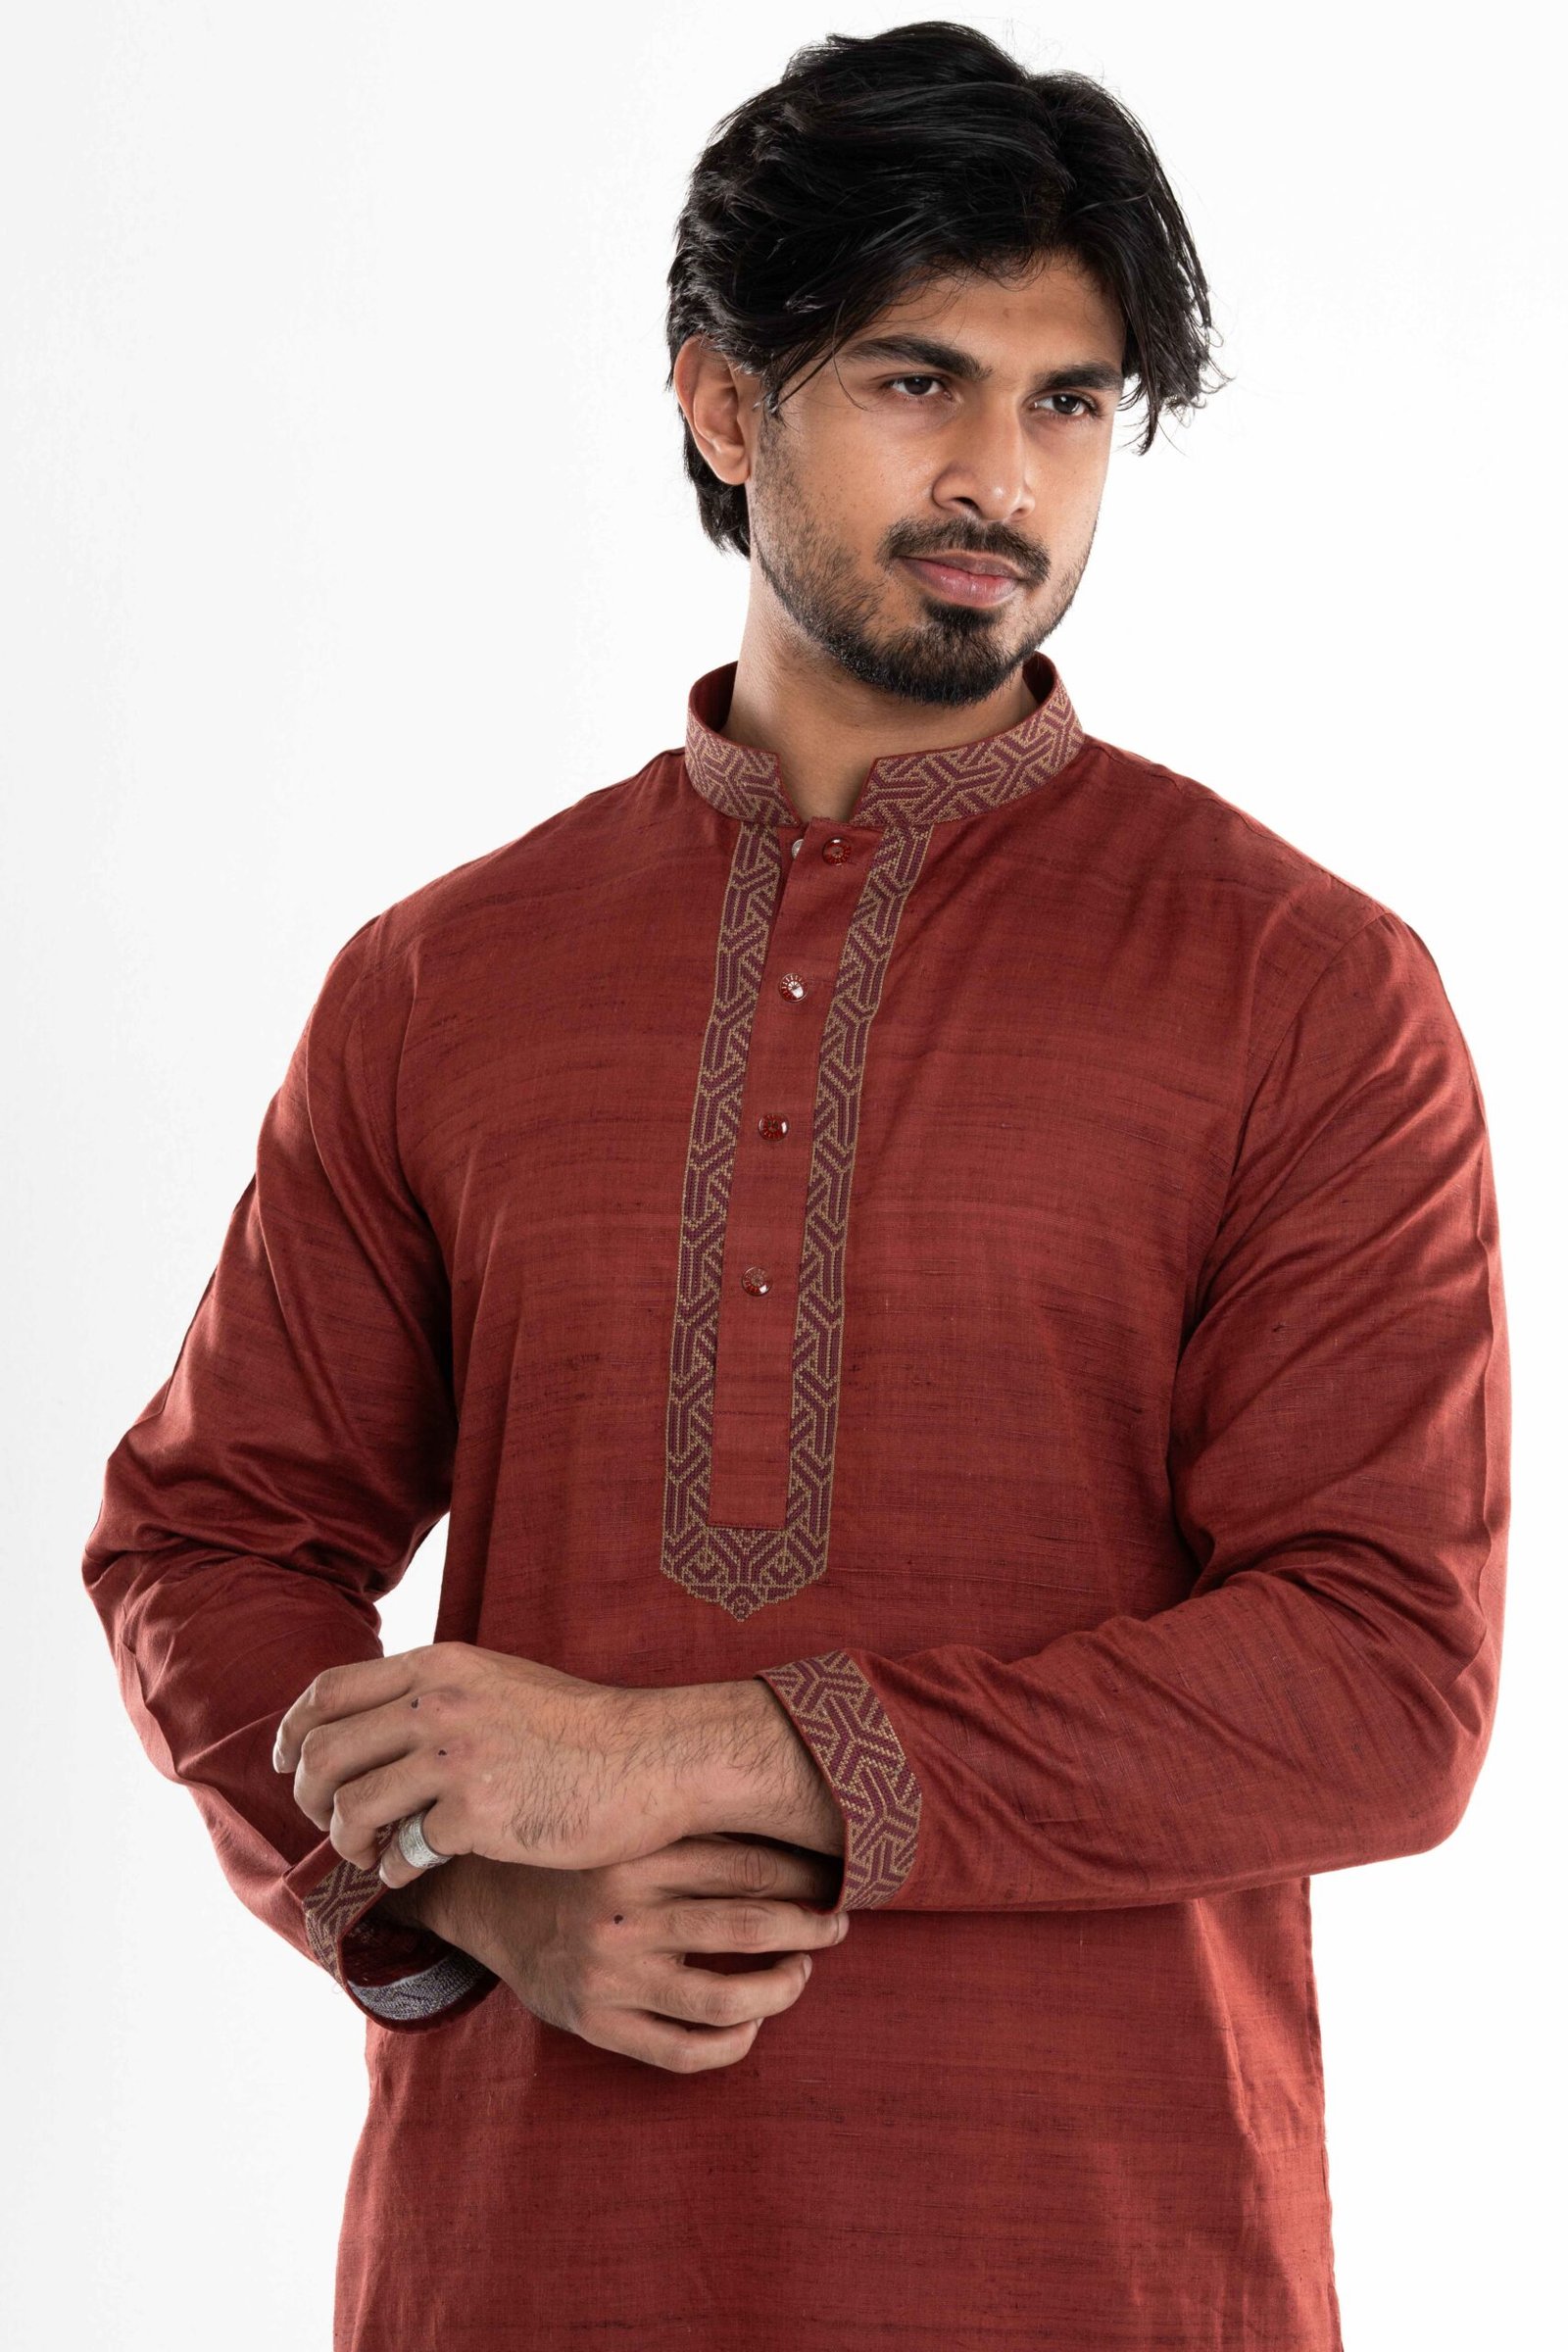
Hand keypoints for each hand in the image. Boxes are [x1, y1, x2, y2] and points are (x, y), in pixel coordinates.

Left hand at [273, 1642, 694, 1884]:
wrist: (650, 1758)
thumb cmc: (581, 1728)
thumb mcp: (501, 1682)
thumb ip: (439, 1694)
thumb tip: (375, 1723)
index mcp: (440, 1666)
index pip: (329, 1692)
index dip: (293, 1731)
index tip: (288, 1762)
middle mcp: (438, 1706)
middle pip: (323, 1754)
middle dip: (310, 1797)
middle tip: (330, 1820)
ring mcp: (456, 1761)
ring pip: (350, 1808)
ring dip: (347, 1840)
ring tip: (370, 1853)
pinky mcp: (477, 1817)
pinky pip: (402, 1852)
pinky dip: (395, 1869)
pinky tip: (414, 1870)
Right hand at [428, 1833, 850, 2073]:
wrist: (481, 1895)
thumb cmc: (578, 1852)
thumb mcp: (624, 1821)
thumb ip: (687, 1819)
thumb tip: (782, 1797)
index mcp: (637, 1855)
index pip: (748, 1866)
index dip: (804, 1875)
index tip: (836, 1878)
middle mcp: (624, 1916)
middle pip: (748, 1927)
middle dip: (810, 1928)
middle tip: (837, 1925)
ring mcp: (610, 1976)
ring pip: (725, 1998)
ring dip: (781, 1988)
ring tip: (799, 1974)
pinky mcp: (595, 2023)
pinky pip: (681, 2051)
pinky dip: (731, 2044)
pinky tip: (750, 2024)